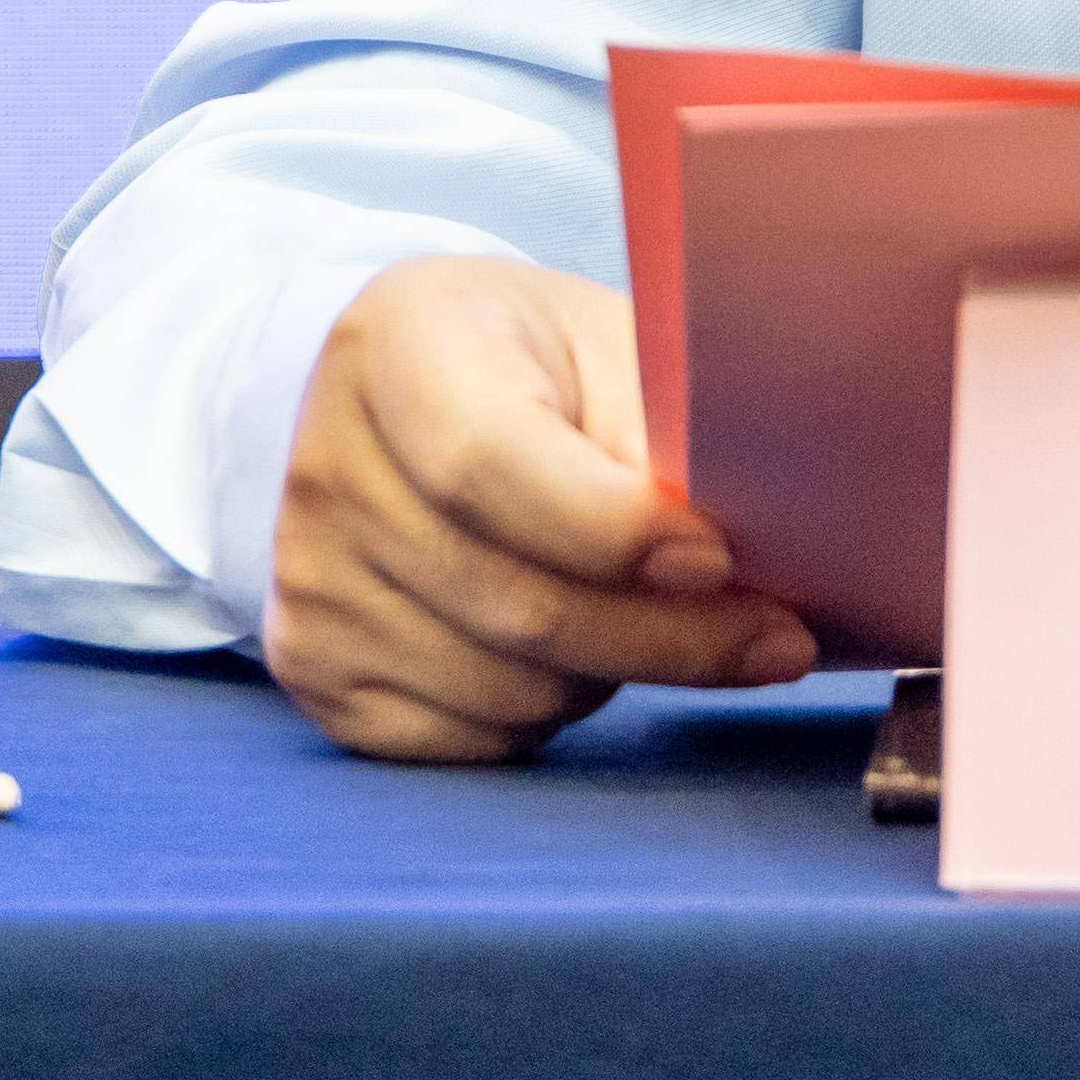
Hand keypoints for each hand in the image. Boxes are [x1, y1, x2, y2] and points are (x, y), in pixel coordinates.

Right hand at [262, 255, 817, 760]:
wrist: (413, 404)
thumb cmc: (545, 369)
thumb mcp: (614, 344)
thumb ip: (669, 427)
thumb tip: (740, 550)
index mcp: (400, 342)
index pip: (491, 460)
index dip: (613, 528)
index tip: (720, 558)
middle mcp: (324, 460)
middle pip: (514, 600)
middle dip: (666, 637)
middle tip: (776, 638)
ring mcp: (304, 574)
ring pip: (503, 686)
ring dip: (612, 672)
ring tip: (648, 613)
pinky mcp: (308, 664)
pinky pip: (462, 737)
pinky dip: (546, 714)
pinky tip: (570, 648)